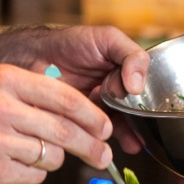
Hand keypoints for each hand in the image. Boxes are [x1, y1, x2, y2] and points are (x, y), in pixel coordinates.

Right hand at [0, 64, 115, 183]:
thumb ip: (32, 96)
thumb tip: (81, 114)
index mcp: (6, 79)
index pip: (66, 98)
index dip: (92, 116)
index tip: (106, 128)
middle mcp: (1, 106)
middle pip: (65, 130)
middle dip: (90, 146)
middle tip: (102, 155)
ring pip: (51, 156)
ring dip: (51, 161)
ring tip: (28, 155)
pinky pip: (33, 176)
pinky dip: (30, 175)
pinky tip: (10, 166)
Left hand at [25, 26, 149, 154]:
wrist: (36, 55)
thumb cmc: (72, 43)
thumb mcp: (108, 39)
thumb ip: (131, 56)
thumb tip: (137, 86)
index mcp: (127, 77)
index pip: (146, 94)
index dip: (147, 102)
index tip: (142, 105)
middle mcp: (116, 96)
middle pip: (134, 115)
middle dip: (139, 126)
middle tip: (140, 133)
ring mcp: (98, 111)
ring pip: (117, 128)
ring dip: (126, 136)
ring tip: (132, 144)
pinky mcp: (80, 124)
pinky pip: (93, 135)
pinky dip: (99, 140)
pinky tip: (103, 141)